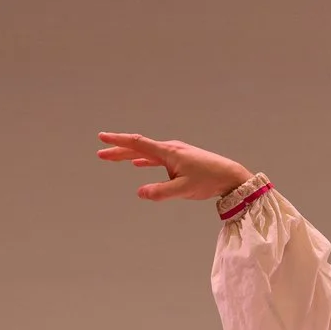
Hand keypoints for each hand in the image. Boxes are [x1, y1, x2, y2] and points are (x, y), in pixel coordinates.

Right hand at [97, 131, 252, 202]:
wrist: (230, 176)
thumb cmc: (209, 181)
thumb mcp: (184, 190)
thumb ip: (161, 192)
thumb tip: (140, 192)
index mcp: (168, 152)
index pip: (137, 144)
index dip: (118, 141)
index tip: (102, 137)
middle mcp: (170, 149)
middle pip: (138, 147)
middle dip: (118, 150)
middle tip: (100, 152)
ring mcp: (175, 154)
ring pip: (146, 153)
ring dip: (129, 155)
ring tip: (113, 157)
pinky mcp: (180, 160)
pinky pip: (157, 159)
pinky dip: (145, 160)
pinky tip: (138, 164)